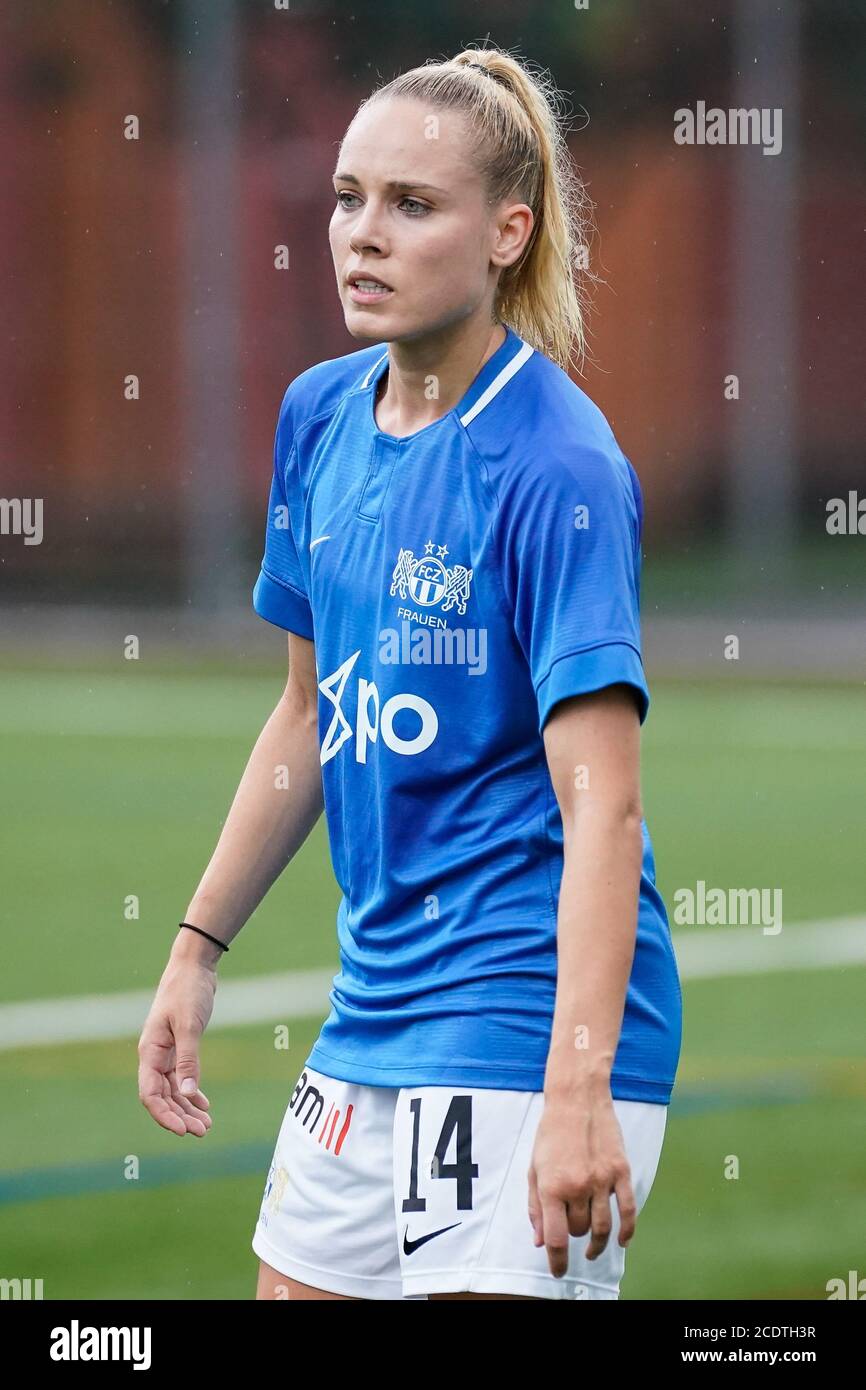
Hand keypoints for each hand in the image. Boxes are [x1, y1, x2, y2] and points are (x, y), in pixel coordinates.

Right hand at [137, 953, 216, 1136]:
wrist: (193, 966)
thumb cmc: (187, 991)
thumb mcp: (188, 1025)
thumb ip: (188, 1060)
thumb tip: (187, 1095)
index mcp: (150, 1051)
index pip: (150, 1094)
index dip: (164, 1115)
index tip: (183, 1131)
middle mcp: (154, 1055)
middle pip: (162, 1096)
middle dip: (179, 1116)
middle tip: (202, 1132)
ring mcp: (166, 1052)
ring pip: (173, 1089)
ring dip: (187, 1108)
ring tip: (206, 1125)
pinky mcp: (179, 1047)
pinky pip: (181, 1077)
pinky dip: (191, 1092)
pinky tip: (203, 1105)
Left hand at [527, 1091, 635, 1276]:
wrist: (577, 1099)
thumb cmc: (551, 1132)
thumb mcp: (534, 1168)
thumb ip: (535, 1206)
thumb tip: (540, 1240)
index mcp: (551, 1186)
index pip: (556, 1238)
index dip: (556, 1261)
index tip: (558, 1271)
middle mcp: (577, 1186)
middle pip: (579, 1231)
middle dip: (573, 1235)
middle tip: (570, 1228)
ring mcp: (602, 1180)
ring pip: (603, 1227)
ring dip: (597, 1243)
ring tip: (592, 1249)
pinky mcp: (621, 1172)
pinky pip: (628, 1210)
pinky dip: (627, 1231)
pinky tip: (622, 1241)